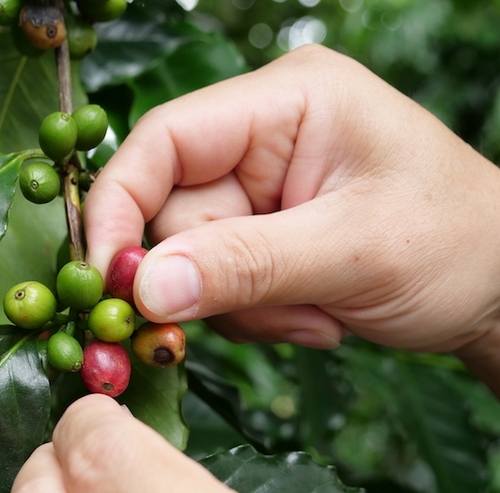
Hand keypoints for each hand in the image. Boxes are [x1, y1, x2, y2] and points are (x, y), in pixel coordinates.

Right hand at [84, 45, 499, 392]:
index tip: (108, 283)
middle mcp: (258, 137)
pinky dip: (255, 316)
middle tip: (276, 309)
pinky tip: (318, 315)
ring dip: (241, 307)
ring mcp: (256, 189)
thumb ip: (244, 266)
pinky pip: (212, 286)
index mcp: (284, 102)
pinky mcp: (257, 234)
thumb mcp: (353, 250)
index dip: (119, 210)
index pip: (161, 142)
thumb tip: (141, 290)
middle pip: (168, 215)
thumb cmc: (457, 244)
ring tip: (316, 313)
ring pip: (185, 263)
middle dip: (209, 279)